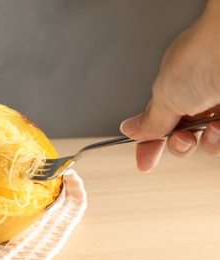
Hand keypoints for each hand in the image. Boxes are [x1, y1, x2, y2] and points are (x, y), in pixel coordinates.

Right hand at [120, 0, 219, 172]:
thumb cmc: (201, 57)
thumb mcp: (165, 95)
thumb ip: (149, 120)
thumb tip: (130, 129)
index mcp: (171, 92)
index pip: (155, 125)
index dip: (148, 145)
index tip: (144, 162)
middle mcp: (194, 99)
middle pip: (180, 137)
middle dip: (178, 145)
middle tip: (181, 140)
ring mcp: (215, 106)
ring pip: (205, 142)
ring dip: (204, 143)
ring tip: (209, 131)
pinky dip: (219, 140)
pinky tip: (219, 130)